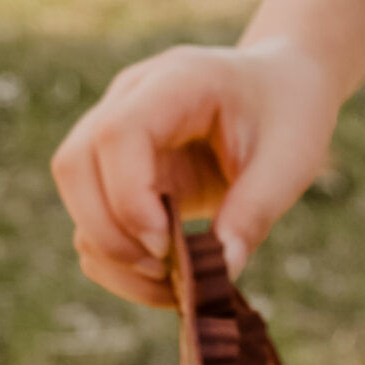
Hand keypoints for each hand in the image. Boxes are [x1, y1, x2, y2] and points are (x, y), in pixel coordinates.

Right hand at [49, 39, 339, 307]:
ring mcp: (112, 133)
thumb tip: (219, 272)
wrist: (279, 88)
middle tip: (167, 271)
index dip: (129, 198)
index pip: (117, 134)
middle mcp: (129, 100)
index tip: (166, 246)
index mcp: (176, 81)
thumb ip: (255, 212)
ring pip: (74, 198)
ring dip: (111, 255)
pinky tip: (164, 277)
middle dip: (110, 234)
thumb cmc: (288, 113)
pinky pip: (90, 221)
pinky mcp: (113, 171)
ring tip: (172, 282)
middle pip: (74, 165)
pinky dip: (116, 262)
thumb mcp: (290, 160)